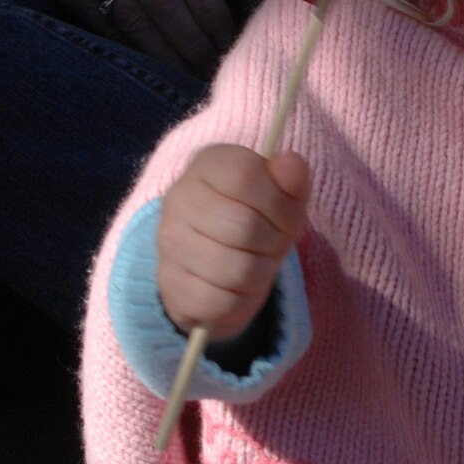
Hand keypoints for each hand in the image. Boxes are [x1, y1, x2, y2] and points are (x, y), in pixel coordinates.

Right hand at [0, 0, 236, 76]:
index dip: (214, 16)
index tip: (233, 44)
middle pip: (164, 5)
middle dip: (194, 45)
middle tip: (216, 72)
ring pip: (135, 22)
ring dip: (167, 57)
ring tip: (192, 77)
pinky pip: (107, 28)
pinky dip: (135, 51)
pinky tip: (156, 67)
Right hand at [158, 145, 311, 338]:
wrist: (211, 267)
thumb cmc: (254, 222)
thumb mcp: (280, 198)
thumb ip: (290, 180)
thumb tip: (292, 162)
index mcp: (208, 166)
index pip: (245, 176)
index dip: (279, 203)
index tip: (286, 216)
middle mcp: (180, 199)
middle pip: (244, 226)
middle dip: (272, 243)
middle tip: (269, 245)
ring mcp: (170, 243)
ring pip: (237, 269)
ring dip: (259, 275)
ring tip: (253, 266)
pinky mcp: (170, 285)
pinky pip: (221, 302)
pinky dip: (240, 302)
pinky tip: (235, 289)